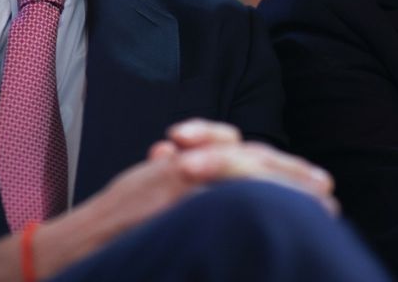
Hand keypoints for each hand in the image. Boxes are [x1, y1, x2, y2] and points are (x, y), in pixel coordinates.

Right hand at [0, 121, 335, 281]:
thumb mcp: (144, 189)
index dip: (277, 168)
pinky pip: (220, 190)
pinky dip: (254, 194)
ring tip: (316, 200)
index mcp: (181, 165)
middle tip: (326, 189)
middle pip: (249, 159)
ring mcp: (178, 183)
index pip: (239, 155)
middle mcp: (182, 166)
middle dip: (290, 173)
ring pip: (243, 171)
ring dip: (282, 183)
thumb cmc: (108, 224)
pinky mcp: (171, 198)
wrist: (71, 244)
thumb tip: (176, 153)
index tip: (312, 183)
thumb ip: (167, 172)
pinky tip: (279, 209)